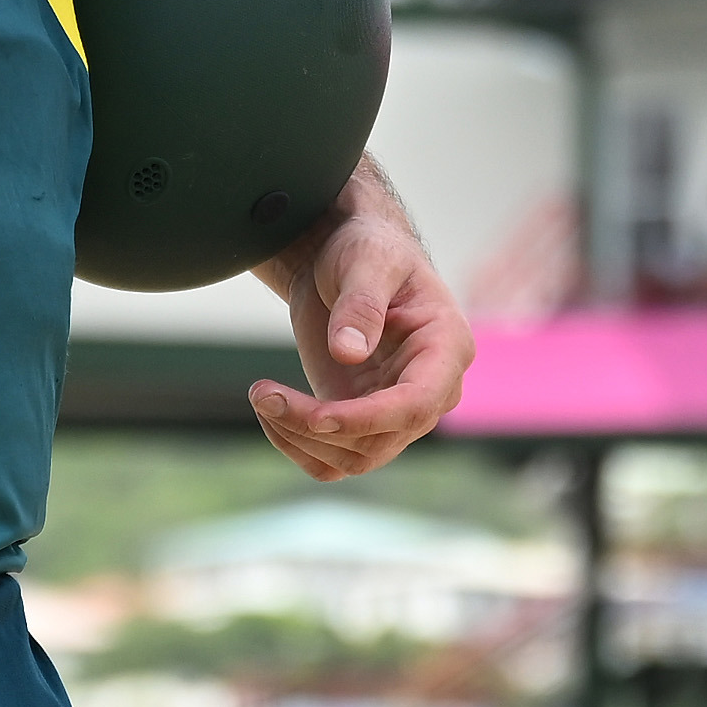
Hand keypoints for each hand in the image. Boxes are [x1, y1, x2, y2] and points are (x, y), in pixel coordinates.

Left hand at [248, 156, 473, 479]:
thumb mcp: (365, 262)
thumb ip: (360, 304)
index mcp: (446, 349)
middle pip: (380, 439)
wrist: (343, 257)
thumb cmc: (365, 249)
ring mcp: (394, 410)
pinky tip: (270, 410)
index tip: (317, 417)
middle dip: (317, 426)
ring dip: (300, 438)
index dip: (370, 419)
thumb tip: (350, 352)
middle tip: (261, 392)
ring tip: (261, 394)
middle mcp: (429, 390)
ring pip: (355, 457)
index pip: (418, 405)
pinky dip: (297, 445)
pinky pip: (332, 456)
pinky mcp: (359, 417)